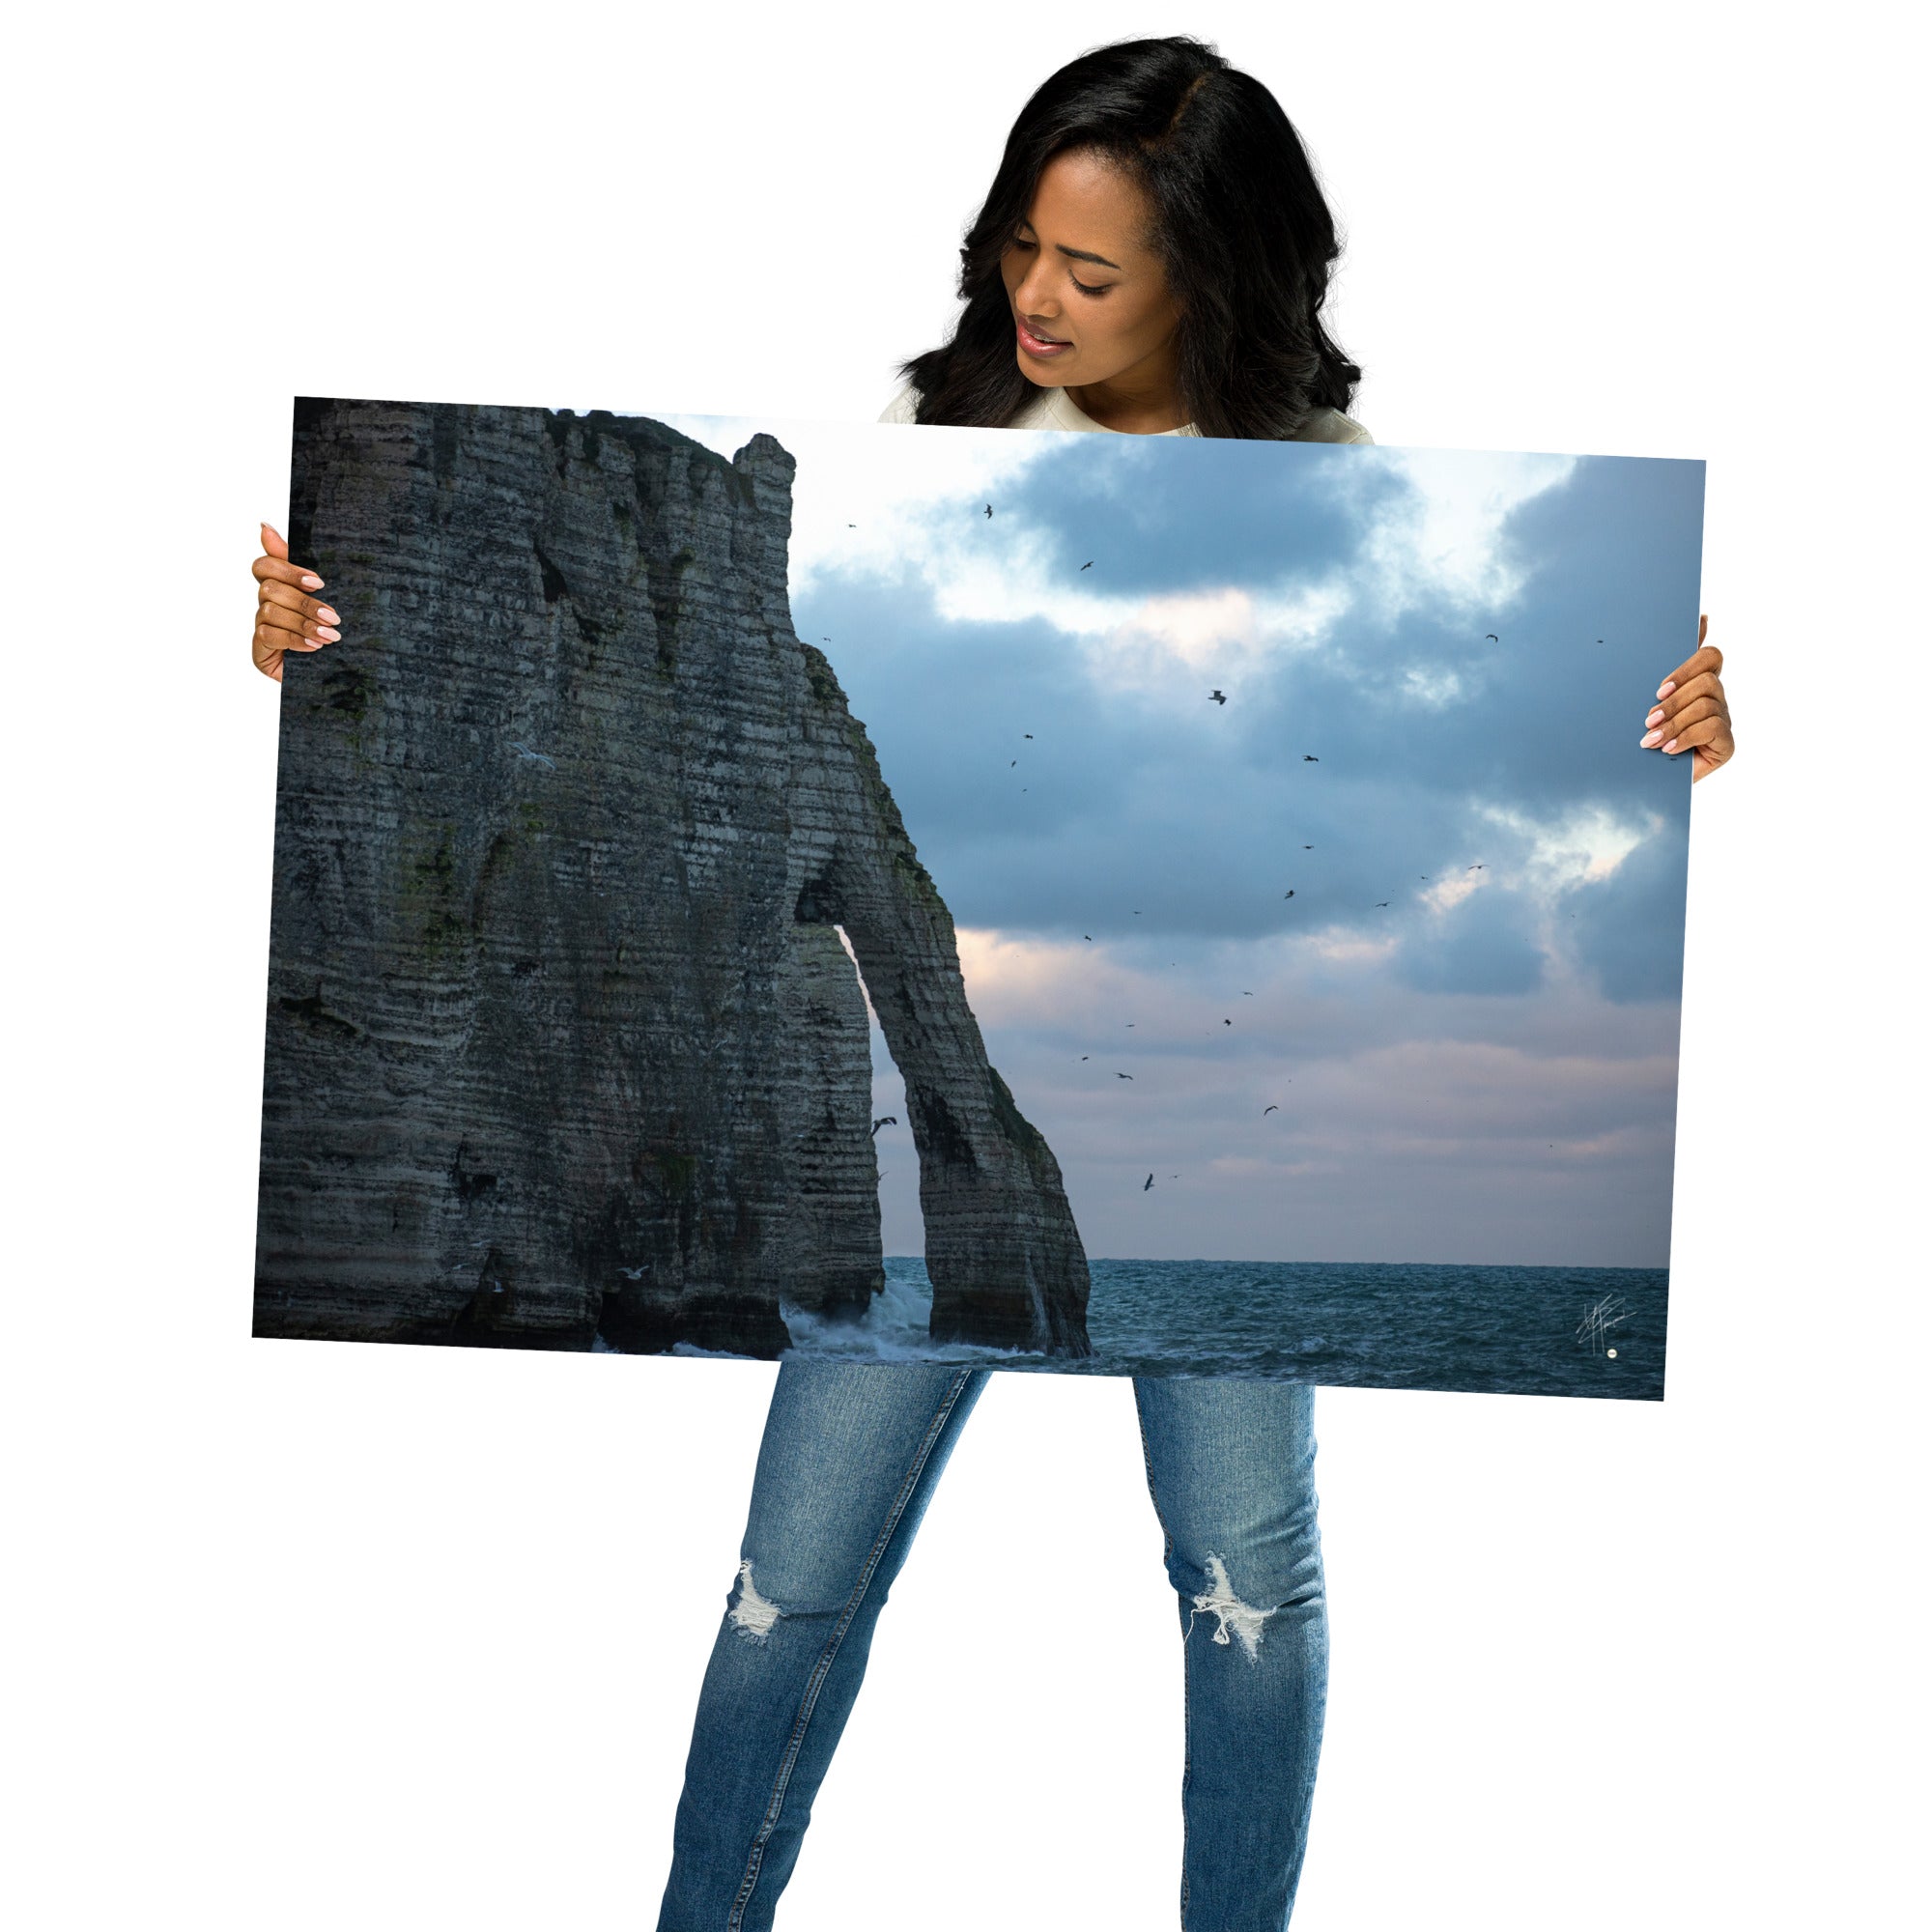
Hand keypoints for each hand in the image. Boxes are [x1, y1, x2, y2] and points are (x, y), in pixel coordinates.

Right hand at [251, 522, 339, 683]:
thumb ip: (300, 566)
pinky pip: (269, 635)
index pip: (264, 566)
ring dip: (303, 622)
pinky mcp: (259, 650)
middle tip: (334, 616)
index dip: (287, 569)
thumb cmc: (332, 633)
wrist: (338, 675)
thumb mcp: (327, 597)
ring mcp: (261, 627)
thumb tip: (264, 526)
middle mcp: (266, 605)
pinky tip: (314, 647)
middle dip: (304, 602)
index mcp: (280, 587)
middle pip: (269, 588)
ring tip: (331, 636)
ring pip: (270, 611)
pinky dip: (295, 639)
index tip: (317, 582)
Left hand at [1640, 614, 1733, 781]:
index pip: (1710, 657)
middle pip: (1706, 681)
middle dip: (1673, 701)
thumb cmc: (1647, 735)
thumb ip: (1665, 669)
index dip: (1687, 667)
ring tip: (1651, 739)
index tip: (1660, 688)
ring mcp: (1724, 720)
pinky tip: (1668, 748)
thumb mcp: (1648, 702)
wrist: (1645, 779)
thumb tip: (1699, 619)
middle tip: (1649, 719)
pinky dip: (1686, 737)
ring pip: (1706, 705)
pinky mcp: (1727, 744)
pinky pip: (1713, 728)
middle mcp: (1716, 698)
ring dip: (1674, 722)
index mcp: (1699, 683)